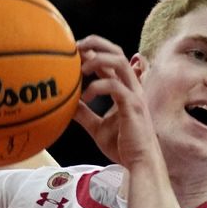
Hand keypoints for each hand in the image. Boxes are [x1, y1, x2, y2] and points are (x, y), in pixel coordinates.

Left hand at [73, 35, 157, 165]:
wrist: (139, 163)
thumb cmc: (123, 146)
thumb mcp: (97, 127)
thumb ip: (84, 114)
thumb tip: (66, 106)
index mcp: (124, 88)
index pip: (110, 60)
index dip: (93, 51)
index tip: (73, 52)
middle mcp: (131, 86)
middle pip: (116, 52)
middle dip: (96, 44)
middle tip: (76, 48)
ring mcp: (134, 94)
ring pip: (119, 62)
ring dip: (97, 59)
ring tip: (81, 68)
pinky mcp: (133, 105)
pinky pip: (115, 86)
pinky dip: (97, 87)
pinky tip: (84, 97)